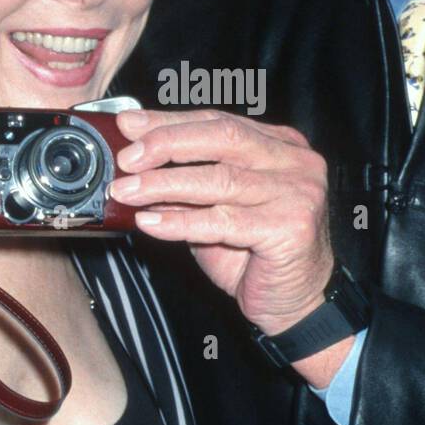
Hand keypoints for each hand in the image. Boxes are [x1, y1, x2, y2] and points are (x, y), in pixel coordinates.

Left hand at [109, 108, 344, 383]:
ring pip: (220, 179)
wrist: (296, 302)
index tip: (128, 125)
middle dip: (167, 144)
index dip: (170, 122)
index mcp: (281, 144)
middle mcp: (295, 162)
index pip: (219, 121)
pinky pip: (224, 221)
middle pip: (223, 138)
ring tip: (126, 191)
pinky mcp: (290, 228)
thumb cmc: (255, 254)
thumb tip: (135, 160)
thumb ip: (186, 182)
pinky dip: (181, 221)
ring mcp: (298, 193)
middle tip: (127, 159)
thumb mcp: (215, 209)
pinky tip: (150, 222)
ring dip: (164, 184)